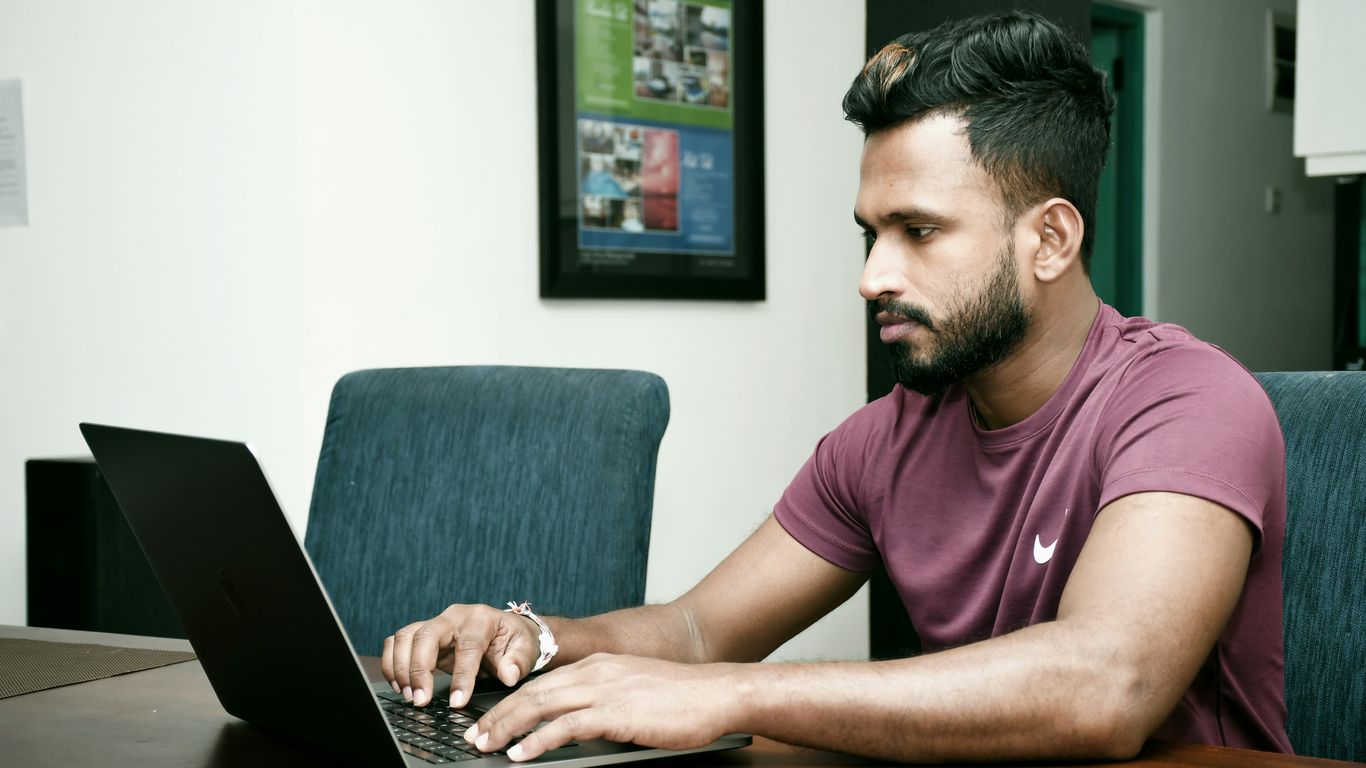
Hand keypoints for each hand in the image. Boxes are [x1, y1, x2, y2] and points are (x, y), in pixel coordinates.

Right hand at [381, 604, 540, 707]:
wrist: (507, 633)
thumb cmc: (515, 641)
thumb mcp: (526, 650)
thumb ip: (517, 662)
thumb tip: (508, 675)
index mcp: (481, 619)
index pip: (467, 645)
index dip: (461, 675)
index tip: (457, 701)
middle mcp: (454, 617)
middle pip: (426, 635)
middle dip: (418, 670)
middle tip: (420, 700)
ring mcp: (436, 624)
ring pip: (405, 637)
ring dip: (401, 667)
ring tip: (409, 696)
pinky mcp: (423, 635)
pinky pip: (397, 642)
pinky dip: (393, 663)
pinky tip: (400, 686)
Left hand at [464, 653, 740, 761]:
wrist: (717, 693)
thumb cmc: (684, 699)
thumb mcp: (635, 692)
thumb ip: (605, 703)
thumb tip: (579, 726)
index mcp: (599, 666)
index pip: (542, 682)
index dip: (511, 702)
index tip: (489, 719)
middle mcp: (595, 672)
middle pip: (532, 692)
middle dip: (498, 715)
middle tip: (473, 736)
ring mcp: (604, 690)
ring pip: (540, 705)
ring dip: (506, 727)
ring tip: (484, 746)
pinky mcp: (615, 712)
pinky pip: (566, 726)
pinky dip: (537, 741)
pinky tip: (521, 754)